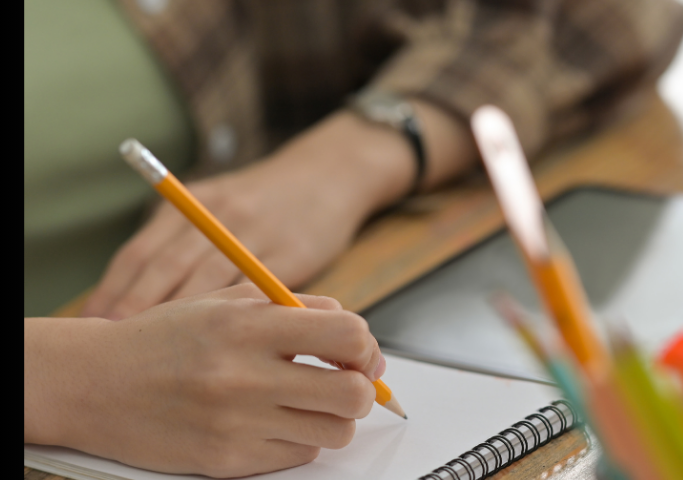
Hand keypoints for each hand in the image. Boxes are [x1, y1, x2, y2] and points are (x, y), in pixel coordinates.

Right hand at [25, 284, 386, 477]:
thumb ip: (297, 309)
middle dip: (361, 389)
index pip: (347, 334)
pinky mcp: (228, 460)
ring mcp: (237, 423)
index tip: (360, 353)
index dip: (365, 346)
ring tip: (308, 403)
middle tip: (345, 382)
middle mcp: (244, 376)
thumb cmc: (167, 339)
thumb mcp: (229, 302)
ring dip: (333, 419)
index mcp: (249, 325)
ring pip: (334, 432)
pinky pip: (298, 456)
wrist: (97, 384)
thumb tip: (358, 338)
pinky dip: (297, 440)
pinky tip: (272, 421)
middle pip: (352, 394)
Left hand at [81, 111, 414, 319]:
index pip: (142, 250)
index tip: (92, 323)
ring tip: (155, 356)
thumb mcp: (219, 201)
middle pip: (167, 267)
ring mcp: (257, 234)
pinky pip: (258, 293)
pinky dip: (236, 321)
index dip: (113, 289)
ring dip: (179, 321)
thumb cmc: (266, 201)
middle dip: (135, 309)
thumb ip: (182, 238)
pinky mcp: (293, 254)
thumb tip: (134, 296)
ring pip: (209, 282)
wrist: (330, 175)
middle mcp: (220, 214)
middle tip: (111, 345)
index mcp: (194, 201)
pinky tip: (221, 346)